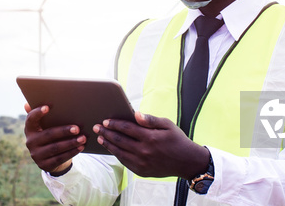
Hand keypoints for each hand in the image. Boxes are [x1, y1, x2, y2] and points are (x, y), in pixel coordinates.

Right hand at [23, 103, 85, 173]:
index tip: (48, 107)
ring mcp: (36, 155)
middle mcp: (30, 142)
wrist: (49, 158)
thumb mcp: (45, 126)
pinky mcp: (44, 165)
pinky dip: (72, 152)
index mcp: (29, 129)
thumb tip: (27, 103)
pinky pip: (60, 158)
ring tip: (83, 138)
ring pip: (56, 148)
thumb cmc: (49, 135)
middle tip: (77, 128)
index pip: (30, 120)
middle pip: (48, 135)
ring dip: (71, 143)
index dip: (38, 113)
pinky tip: (81, 147)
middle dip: (64, 131)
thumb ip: (39, 115)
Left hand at [93, 111, 208, 179]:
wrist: (187, 162)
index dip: (114, 124)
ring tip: (101, 138)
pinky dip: (116, 154)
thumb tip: (135, 114)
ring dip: (108, 144)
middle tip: (97, 127)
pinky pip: (124, 161)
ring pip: (119, 152)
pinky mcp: (141, 171)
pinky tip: (112, 148)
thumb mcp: (168, 125)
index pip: (127, 128)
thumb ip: (151, 120)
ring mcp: (142, 163)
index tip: (105, 121)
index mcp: (150, 137)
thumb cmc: (177, 140)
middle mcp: (144, 151)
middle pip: (119, 140)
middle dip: (106, 132)